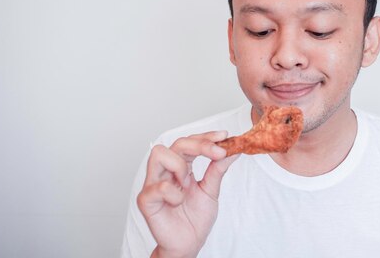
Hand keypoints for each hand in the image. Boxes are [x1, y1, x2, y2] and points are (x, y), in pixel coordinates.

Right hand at [137, 131, 238, 257]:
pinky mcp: (146, 200)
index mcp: (180, 167)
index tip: (224, 136)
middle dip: (200, 144)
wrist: (188, 244)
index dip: (206, 136)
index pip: (189, 142)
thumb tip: (233, 150)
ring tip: (187, 183)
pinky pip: (159, 186)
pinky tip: (179, 202)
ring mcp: (154, 184)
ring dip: (180, 165)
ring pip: (159, 154)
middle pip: (177, 143)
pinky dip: (174, 193)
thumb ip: (218, 169)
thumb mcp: (211, 190)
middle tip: (218, 153)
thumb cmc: (195, 218)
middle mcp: (165, 172)